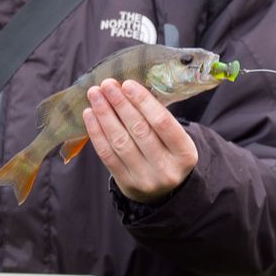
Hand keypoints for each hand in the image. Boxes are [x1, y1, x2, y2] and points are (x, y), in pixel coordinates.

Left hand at [83, 78, 197, 203]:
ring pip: (120, 141)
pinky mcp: (126, 184)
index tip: (127, 84)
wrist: (163, 191)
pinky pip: (107, 155)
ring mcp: (146, 179)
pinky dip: (96, 132)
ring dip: (105, 115)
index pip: (162, 122)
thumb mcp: (174, 139)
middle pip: (139, 130)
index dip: (143, 102)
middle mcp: (167, 169)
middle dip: (120, 104)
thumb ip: (157, 118)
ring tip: (95, 95)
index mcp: (185, 153)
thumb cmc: (167, 153)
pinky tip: (90, 115)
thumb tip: (126, 88)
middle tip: (106, 85)